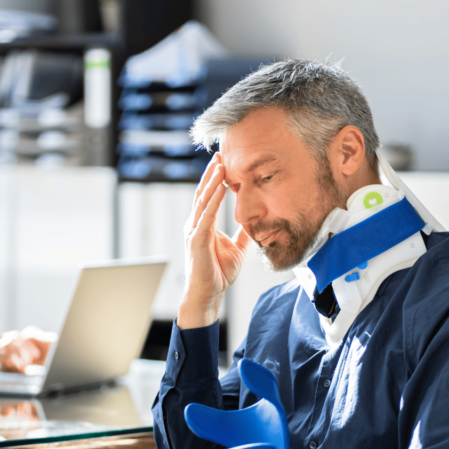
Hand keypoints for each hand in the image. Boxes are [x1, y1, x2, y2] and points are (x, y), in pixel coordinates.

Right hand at [0, 327, 55, 380]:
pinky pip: (5, 354)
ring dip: (22, 353)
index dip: (27, 343)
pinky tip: (18, 365)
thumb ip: (3, 355)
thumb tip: (14, 360)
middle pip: (17, 338)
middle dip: (28, 346)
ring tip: (26, 362)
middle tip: (35, 356)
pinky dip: (14, 359)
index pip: (17, 336)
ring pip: (12, 344)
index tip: (34, 352)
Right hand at [177, 154, 250, 328]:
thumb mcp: (237, 248)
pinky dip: (213, 201)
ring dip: (212, 182)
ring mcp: (194, 232)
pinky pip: (206, 217)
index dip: (215, 179)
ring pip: (203, 201)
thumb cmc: (218, 273)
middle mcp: (195, 225)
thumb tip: (253, 222)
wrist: (208, 294)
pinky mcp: (196, 240)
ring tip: (220, 165)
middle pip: (203, 193)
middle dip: (211, 174)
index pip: (208, 197)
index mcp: (203, 225)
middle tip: (220, 154)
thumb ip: (242, 234)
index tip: (223, 162)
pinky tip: (219, 188)